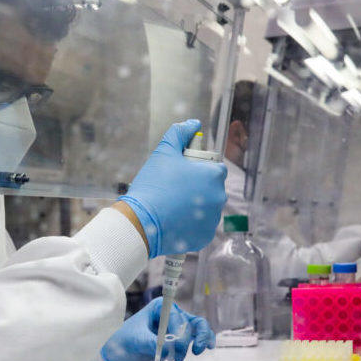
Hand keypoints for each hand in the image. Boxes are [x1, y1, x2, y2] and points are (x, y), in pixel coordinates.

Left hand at [100, 297, 214, 360]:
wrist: (120, 354)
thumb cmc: (125, 342)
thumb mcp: (135, 341)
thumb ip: (151, 342)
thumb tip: (169, 346)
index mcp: (159, 307)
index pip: (175, 315)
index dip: (179, 330)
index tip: (176, 346)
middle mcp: (171, 314)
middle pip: (189, 322)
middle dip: (187, 339)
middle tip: (179, 356)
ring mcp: (177, 326)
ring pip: (198, 327)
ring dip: (200, 339)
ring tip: (194, 353)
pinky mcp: (180, 338)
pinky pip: (197, 336)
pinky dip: (204, 340)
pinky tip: (208, 346)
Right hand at [118, 119, 226, 257]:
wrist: (141, 221)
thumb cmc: (153, 185)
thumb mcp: (164, 152)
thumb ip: (179, 133)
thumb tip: (193, 123)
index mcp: (213, 176)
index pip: (216, 168)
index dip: (200, 169)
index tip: (184, 173)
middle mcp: (219, 198)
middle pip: (212, 189)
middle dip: (198, 188)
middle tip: (175, 189)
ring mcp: (213, 219)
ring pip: (207, 208)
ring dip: (196, 206)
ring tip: (173, 206)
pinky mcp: (205, 237)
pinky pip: (201, 227)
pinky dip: (191, 224)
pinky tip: (175, 220)